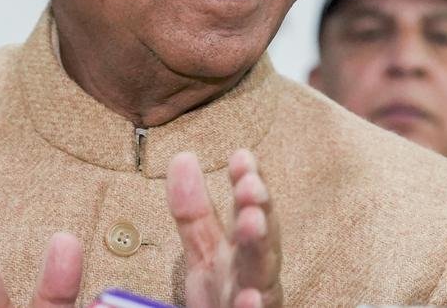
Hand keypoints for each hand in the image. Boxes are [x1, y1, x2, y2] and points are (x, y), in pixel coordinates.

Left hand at [167, 149, 281, 307]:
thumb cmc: (220, 302)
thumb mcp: (204, 253)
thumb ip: (194, 211)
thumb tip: (183, 156)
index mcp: (243, 254)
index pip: (250, 211)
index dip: (248, 182)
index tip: (242, 155)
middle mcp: (255, 280)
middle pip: (262, 243)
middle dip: (259, 213)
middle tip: (251, 186)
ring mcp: (255, 306)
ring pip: (263, 281)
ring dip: (260, 250)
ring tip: (253, 223)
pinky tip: (248, 299)